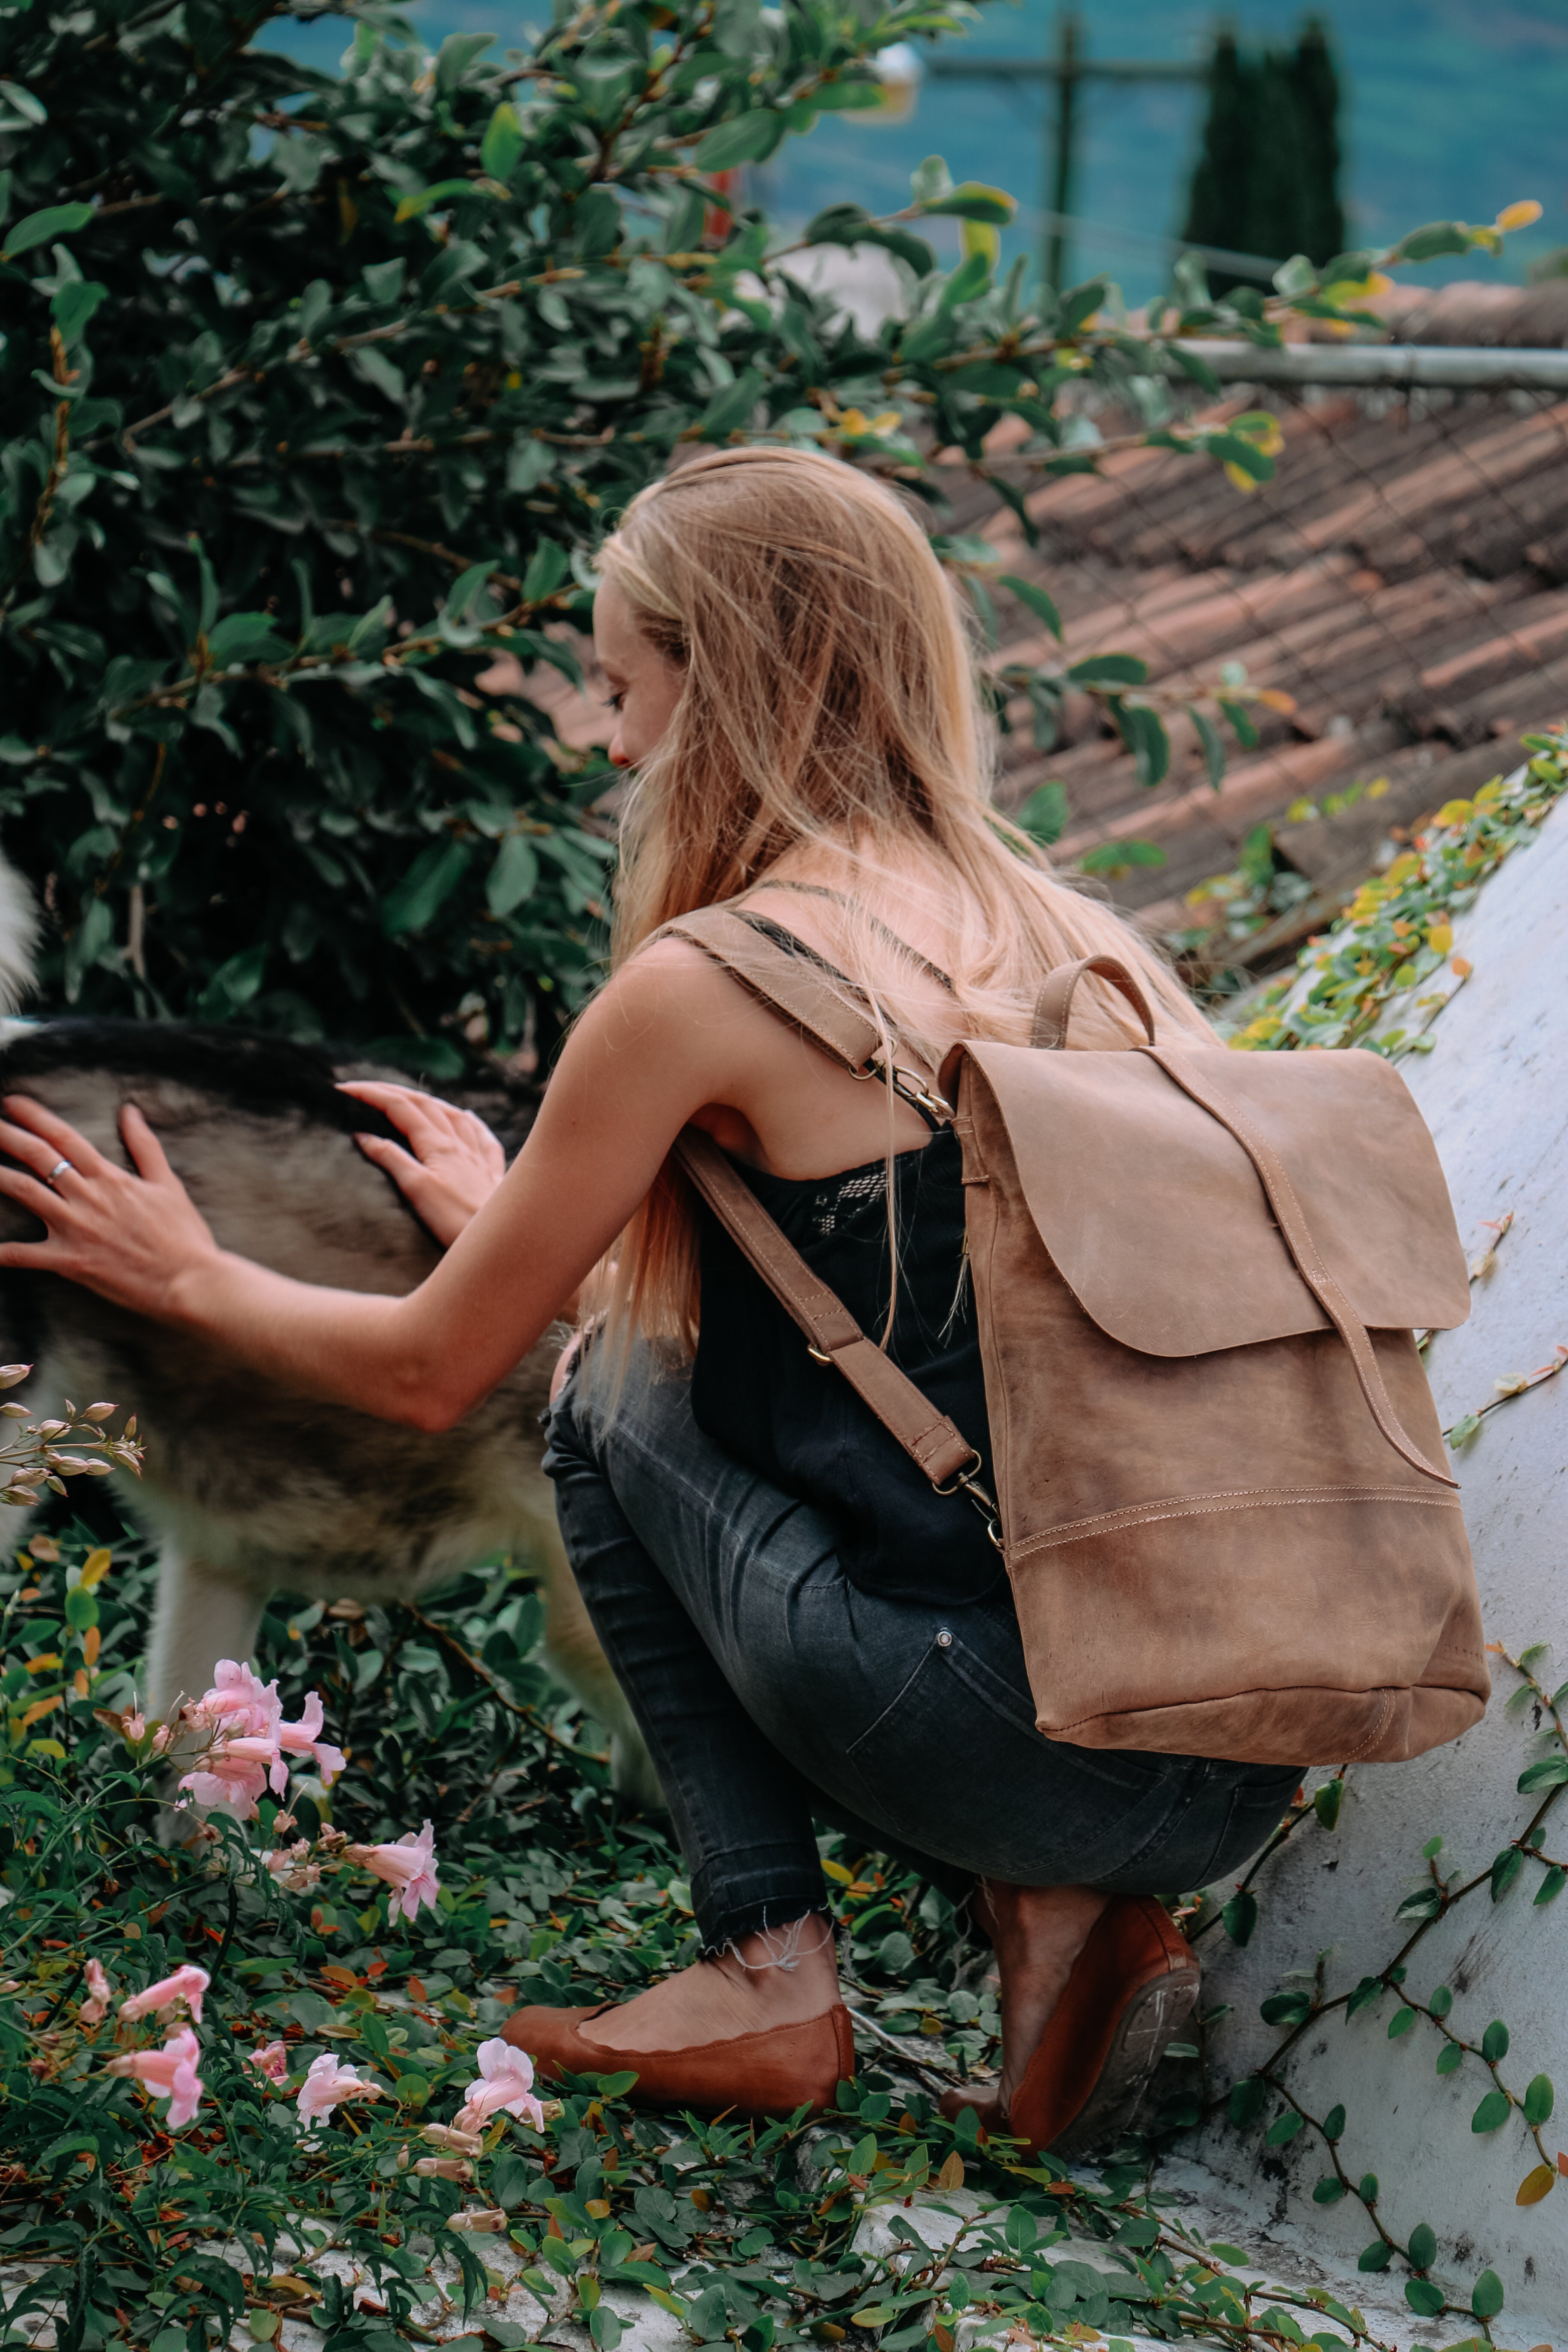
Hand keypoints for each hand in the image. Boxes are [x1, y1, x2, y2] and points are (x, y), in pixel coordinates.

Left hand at [0, 1095, 222, 1317]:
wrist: (190, 1281)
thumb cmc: (183, 1236)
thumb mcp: (168, 1183)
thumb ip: (145, 1146)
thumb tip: (130, 1111)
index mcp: (110, 1177)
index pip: (65, 1137)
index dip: (35, 1116)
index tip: (12, 1102)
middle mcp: (88, 1197)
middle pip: (37, 1156)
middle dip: (7, 1135)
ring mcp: (76, 1228)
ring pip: (24, 1191)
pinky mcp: (70, 1261)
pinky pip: (25, 1255)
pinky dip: (1, 1251)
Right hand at [338, 1080, 505, 1247]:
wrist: (502, 1241)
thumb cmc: (456, 1220)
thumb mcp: (417, 1189)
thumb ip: (391, 1159)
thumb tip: (364, 1136)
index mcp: (437, 1145)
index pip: (400, 1107)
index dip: (371, 1094)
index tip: (343, 1089)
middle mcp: (460, 1144)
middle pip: (424, 1104)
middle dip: (393, 1092)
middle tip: (366, 1089)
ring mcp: (478, 1158)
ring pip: (453, 1115)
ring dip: (429, 1102)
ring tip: (411, 1097)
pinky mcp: (492, 1175)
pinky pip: (483, 1137)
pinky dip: (471, 1123)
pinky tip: (469, 1118)